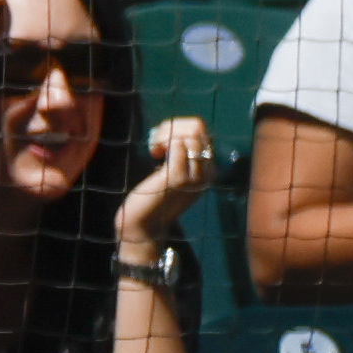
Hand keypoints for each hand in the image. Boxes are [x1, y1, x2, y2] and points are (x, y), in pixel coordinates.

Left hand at [114, 117, 219, 252]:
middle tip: (156, 140)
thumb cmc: (154, 199)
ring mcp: (194, 175)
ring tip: (155, 146)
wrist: (143, 226)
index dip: (180, 129)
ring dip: (167, 132)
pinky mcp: (177, 177)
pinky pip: (177, 143)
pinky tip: (154, 153)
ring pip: (190, 133)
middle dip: (173, 126)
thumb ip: (183, 157)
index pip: (203, 133)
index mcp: (209, 171)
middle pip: (199, 128)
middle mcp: (207, 172)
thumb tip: (179, 129)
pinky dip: (162, 141)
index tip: (162, 142)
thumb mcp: (174, 176)